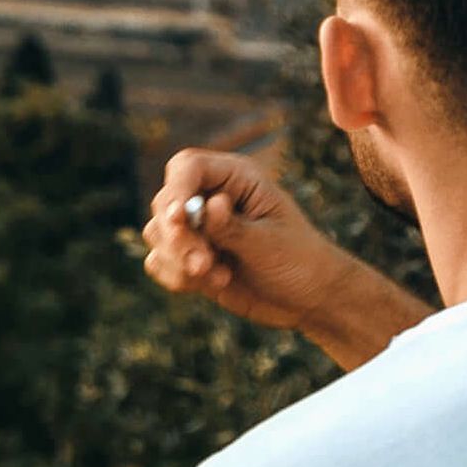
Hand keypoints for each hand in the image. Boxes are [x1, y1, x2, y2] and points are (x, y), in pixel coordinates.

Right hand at [141, 148, 431, 368]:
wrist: (310, 299)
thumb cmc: (300, 261)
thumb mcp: (269, 243)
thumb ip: (231, 226)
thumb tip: (207, 204)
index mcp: (236, 179)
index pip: (188, 167)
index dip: (176, 190)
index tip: (177, 219)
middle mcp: (211, 197)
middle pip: (165, 202)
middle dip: (178, 237)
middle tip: (204, 264)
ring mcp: (198, 228)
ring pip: (157, 233)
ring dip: (178, 259)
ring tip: (216, 276)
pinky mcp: (190, 257)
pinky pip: (159, 261)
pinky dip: (176, 276)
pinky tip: (213, 283)